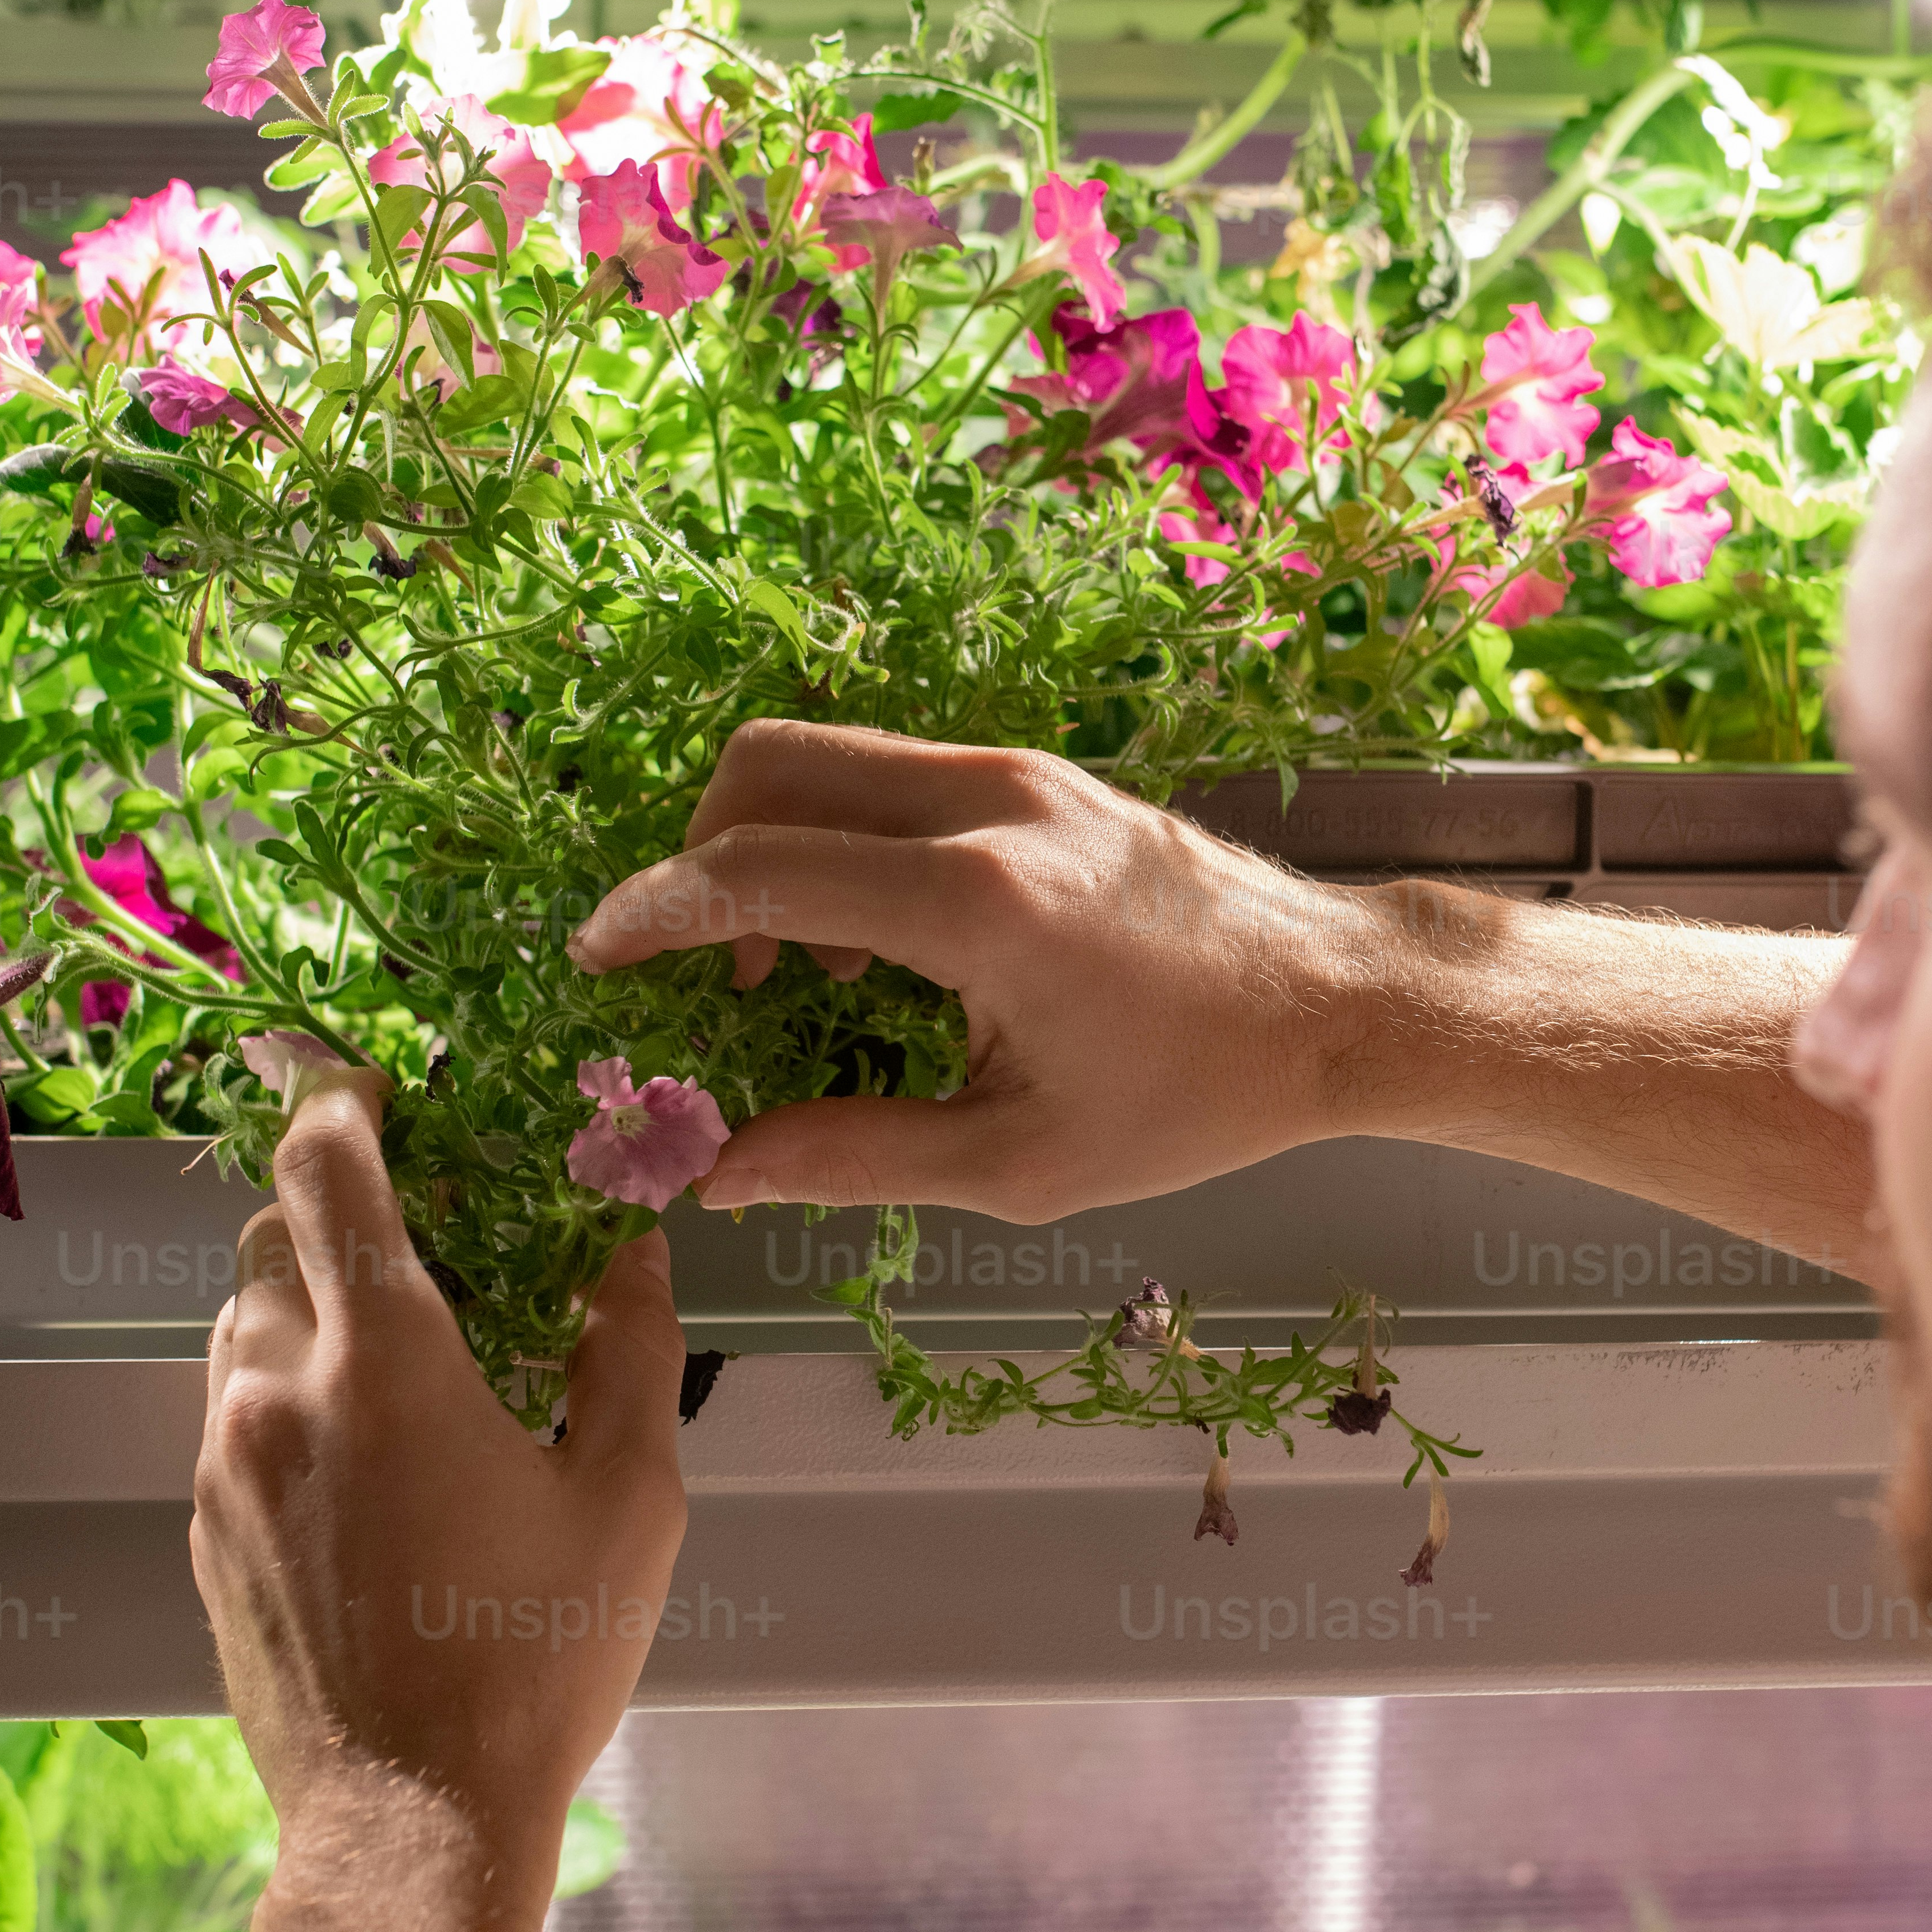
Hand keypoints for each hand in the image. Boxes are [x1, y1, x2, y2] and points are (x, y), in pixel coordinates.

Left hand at [192, 1065, 687, 1871]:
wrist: (411, 1825)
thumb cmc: (533, 1664)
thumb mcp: (628, 1499)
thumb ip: (631, 1350)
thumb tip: (633, 1249)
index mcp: (385, 1358)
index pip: (325, 1165)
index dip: (342, 1102)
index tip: (378, 1092)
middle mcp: (277, 1392)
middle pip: (272, 1234)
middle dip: (337, 1212)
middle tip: (426, 1240)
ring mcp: (223, 1466)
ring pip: (240, 1326)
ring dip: (308, 1309)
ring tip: (400, 1358)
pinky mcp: (203, 1535)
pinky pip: (231, 1420)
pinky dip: (287, 1400)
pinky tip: (369, 1463)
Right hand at [568, 721, 1383, 1219]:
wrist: (1338, 1003)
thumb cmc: (1198, 1095)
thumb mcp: (1020, 1162)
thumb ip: (855, 1159)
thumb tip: (722, 1174)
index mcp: (979, 902)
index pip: (761, 869)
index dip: (655, 910)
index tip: (594, 953)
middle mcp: (990, 805)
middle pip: (771, 767)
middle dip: (698, 856)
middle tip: (691, 965)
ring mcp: (1018, 774)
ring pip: (828, 757)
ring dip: (768, 844)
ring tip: (790, 969)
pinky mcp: (1038, 775)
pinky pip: (891, 774)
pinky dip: (838, 836)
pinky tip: (868, 941)